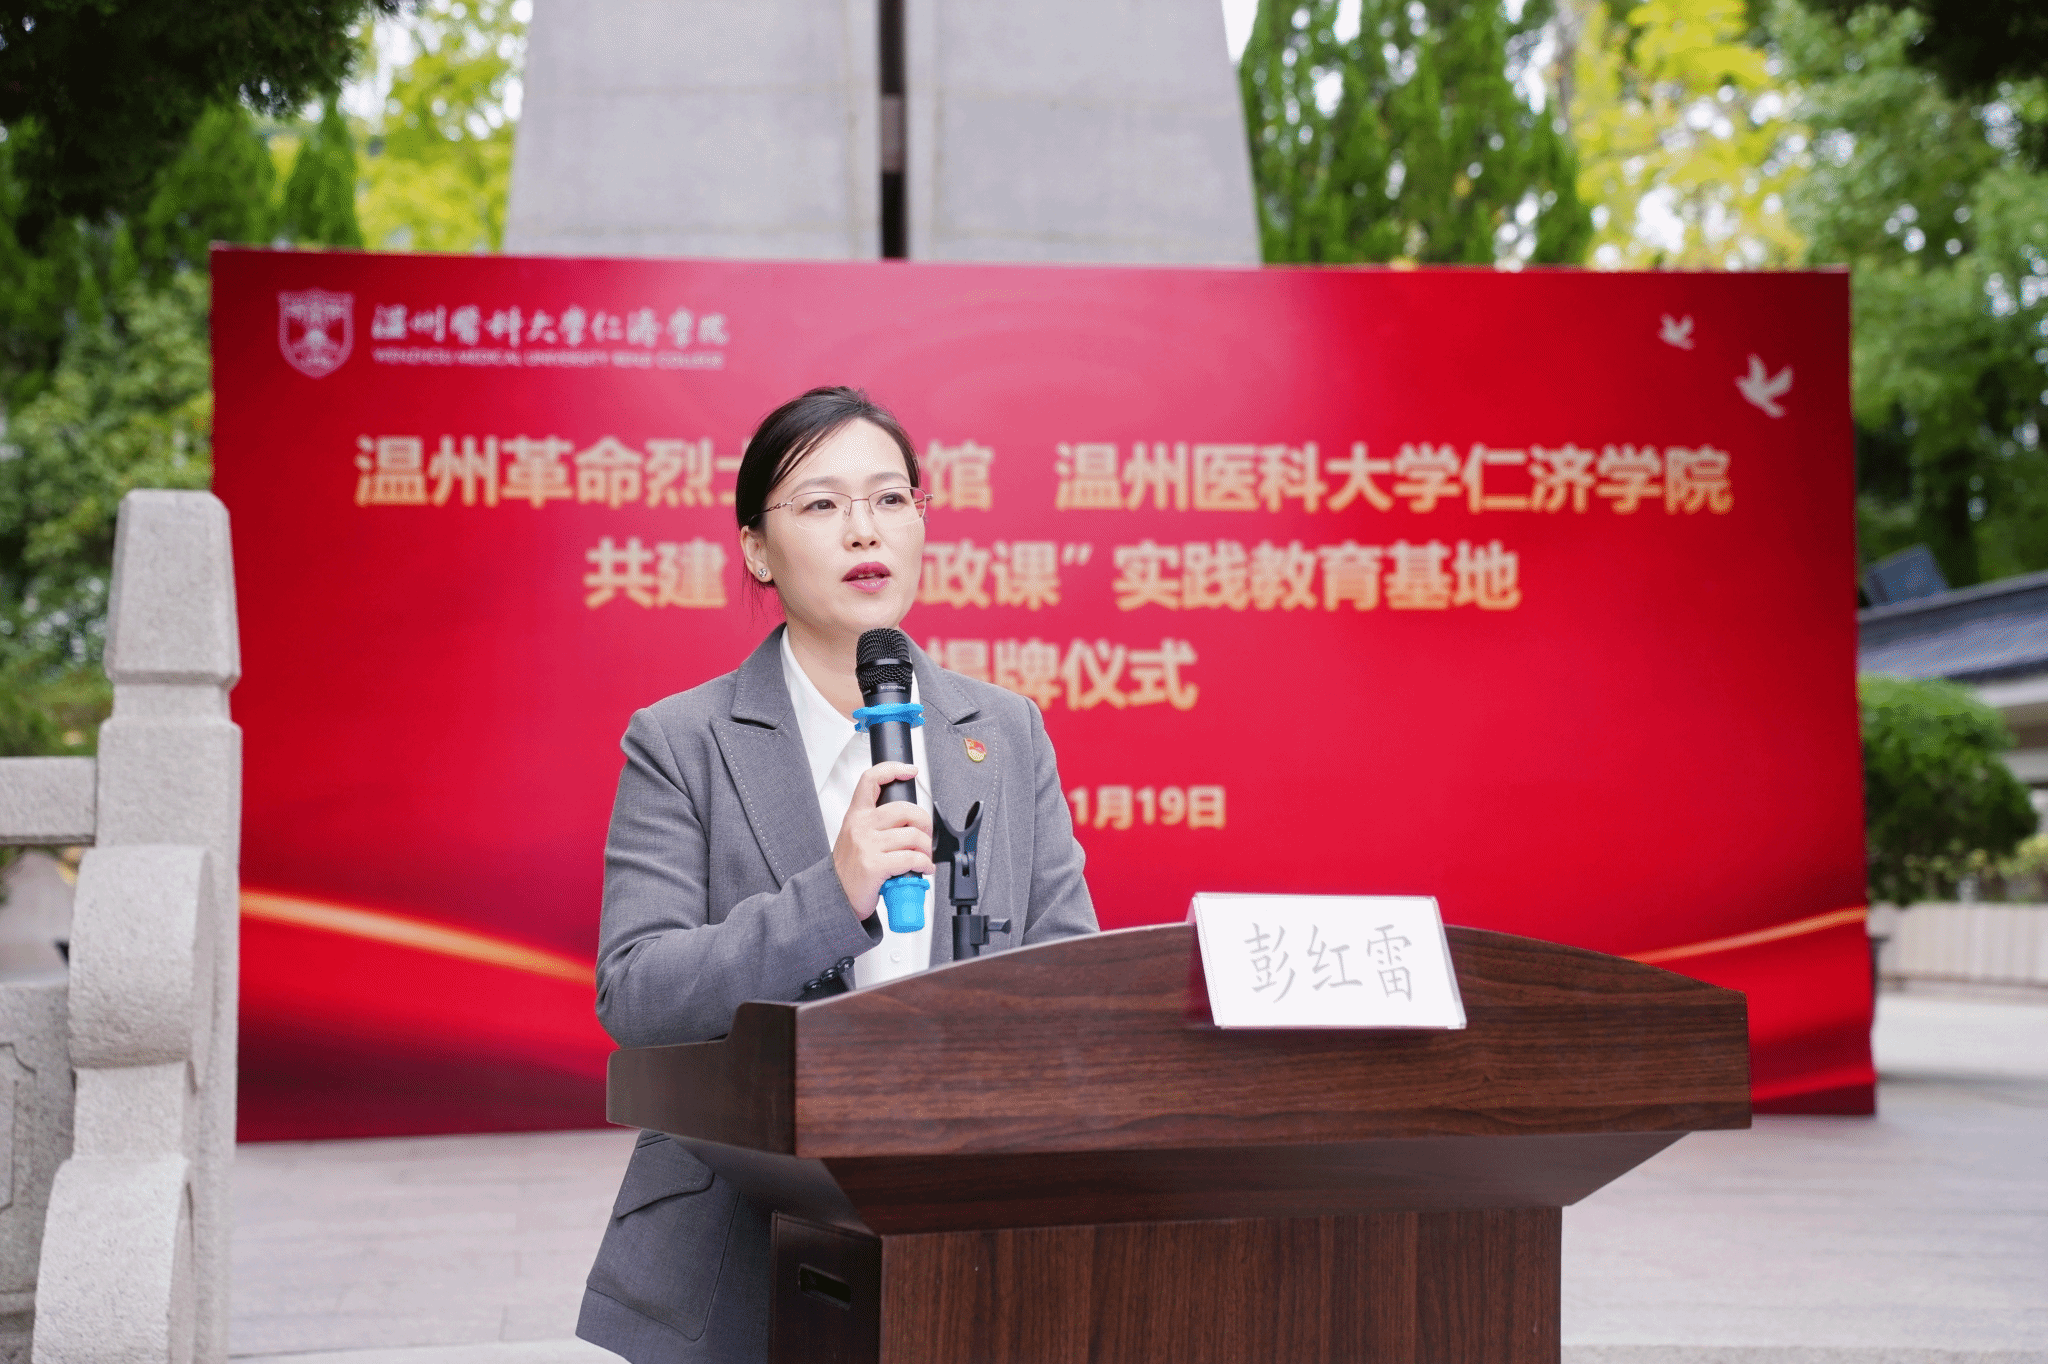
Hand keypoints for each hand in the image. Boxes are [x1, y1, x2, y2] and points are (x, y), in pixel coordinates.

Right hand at [832, 762, 932, 918]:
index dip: (892, 769)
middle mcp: (861, 826)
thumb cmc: (849, 869)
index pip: (871, 780)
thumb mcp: (855, 837)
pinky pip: (911, 859)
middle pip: (904, 809)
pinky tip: (923, 869)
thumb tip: (908, 820)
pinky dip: (924, 864)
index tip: (909, 770)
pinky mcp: (875, 865)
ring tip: (924, 857)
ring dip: (926, 848)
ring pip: (912, 836)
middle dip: (924, 822)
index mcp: (856, 816)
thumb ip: (876, 824)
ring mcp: (867, 845)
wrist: (834, 896)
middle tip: (925, 834)